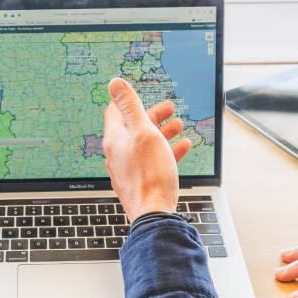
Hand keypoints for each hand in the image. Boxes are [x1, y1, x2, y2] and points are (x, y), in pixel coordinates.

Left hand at [102, 77, 190, 220]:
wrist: (154, 214)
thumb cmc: (150, 174)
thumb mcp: (144, 132)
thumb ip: (131, 107)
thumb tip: (114, 83)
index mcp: (115, 140)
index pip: (115, 112)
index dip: (128, 101)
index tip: (142, 95)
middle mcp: (117, 155)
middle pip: (133, 128)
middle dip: (153, 116)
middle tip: (170, 108)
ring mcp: (128, 170)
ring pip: (144, 145)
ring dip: (162, 132)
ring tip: (179, 126)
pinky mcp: (140, 182)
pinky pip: (152, 161)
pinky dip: (165, 151)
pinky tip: (182, 147)